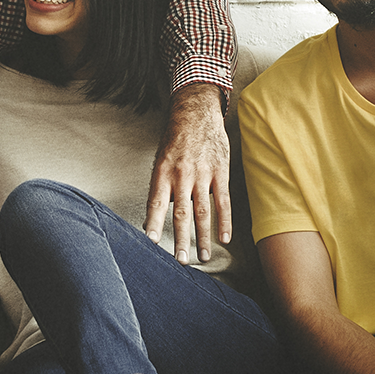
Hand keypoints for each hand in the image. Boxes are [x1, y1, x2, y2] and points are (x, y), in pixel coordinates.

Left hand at [145, 83, 230, 263]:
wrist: (196, 112)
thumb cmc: (175, 139)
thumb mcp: (160, 158)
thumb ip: (161, 185)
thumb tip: (158, 213)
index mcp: (162, 172)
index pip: (155, 203)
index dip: (152, 223)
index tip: (150, 242)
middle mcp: (181, 175)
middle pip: (180, 213)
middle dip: (180, 239)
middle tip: (180, 260)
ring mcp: (202, 174)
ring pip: (202, 212)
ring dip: (202, 237)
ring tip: (202, 257)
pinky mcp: (220, 172)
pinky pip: (223, 201)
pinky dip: (224, 221)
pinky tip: (223, 238)